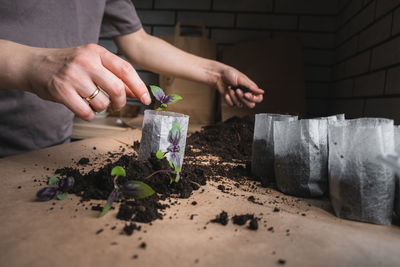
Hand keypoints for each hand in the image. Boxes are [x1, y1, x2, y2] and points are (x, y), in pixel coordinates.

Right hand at [26, 43, 150, 120]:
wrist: (34, 65)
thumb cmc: (68, 65)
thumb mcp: (92, 63)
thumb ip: (113, 75)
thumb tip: (135, 92)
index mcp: (96, 52)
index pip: (126, 70)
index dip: (139, 87)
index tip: (146, 99)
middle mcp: (86, 61)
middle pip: (117, 89)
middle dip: (121, 102)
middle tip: (117, 106)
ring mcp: (73, 76)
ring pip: (102, 103)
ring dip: (101, 108)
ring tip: (92, 102)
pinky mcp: (61, 91)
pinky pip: (86, 112)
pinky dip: (89, 115)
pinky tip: (83, 108)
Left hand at [216, 67, 263, 107]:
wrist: (219, 76)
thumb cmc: (230, 74)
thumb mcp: (242, 79)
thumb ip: (252, 87)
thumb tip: (261, 92)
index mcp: (251, 89)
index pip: (258, 99)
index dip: (254, 99)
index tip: (246, 94)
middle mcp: (246, 95)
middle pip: (250, 105)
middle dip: (242, 98)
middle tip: (237, 90)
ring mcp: (239, 99)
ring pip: (240, 105)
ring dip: (234, 97)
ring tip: (230, 88)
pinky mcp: (232, 101)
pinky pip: (232, 105)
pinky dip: (228, 98)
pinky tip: (227, 92)